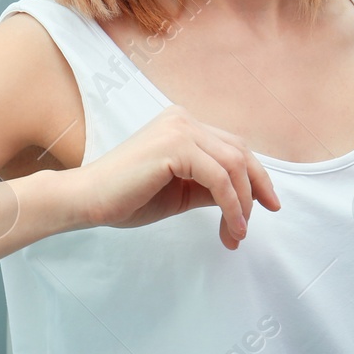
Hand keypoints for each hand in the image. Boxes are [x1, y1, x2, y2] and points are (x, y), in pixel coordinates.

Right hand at [65, 106, 280, 249]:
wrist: (87, 200)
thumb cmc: (126, 197)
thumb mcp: (181, 192)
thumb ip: (211, 187)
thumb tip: (246, 198)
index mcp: (181, 124)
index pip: (232, 147)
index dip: (256, 176)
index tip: (267, 206)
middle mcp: (182, 119)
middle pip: (240, 152)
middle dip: (254, 191)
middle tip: (251, 227)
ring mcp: (179, 129)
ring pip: (234, 166)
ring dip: (242, 204)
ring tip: (236, 233)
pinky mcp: (175, 146)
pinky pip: (219, 179)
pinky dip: (231, 206)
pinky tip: (230, 228)